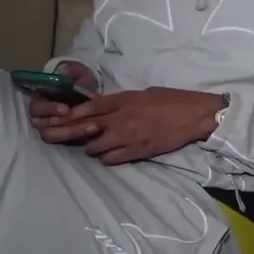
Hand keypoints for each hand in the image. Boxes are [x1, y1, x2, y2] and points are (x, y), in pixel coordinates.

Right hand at [28, 61, 99, 143]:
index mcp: (41, 100)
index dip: (50, 109)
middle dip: (65, 126)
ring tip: (94, 128)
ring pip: (54, 136)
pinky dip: (79, 138)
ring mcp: (50, 129)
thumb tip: (64, 71)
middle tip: (86, 122)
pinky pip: (65, 143)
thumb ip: (72, 70)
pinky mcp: (62, 138)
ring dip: (73, 133)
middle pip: (44, 127)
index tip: (66, 110)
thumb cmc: (79, 83)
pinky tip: (94, 133)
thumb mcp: (79, 73)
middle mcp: (41, 117)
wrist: (90, 96)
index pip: (37, 108)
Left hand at [52, 87, 223, 164]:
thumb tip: (105, 107)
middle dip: (70, 133)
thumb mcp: (144, 93)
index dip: (70, 114)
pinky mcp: (137, 152)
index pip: (88, 107)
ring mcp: (128, 136)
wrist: (195, 115)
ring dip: (92, 147)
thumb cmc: (172, 99)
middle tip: (61, 137)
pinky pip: (110, 159)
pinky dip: (106, 158)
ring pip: (94, 147)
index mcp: (124, 100)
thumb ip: (122, 101)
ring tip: (96, 145)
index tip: (58, 119)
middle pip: (85, 128)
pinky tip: (109, 155)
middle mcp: (121, 118)